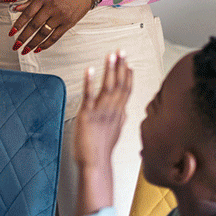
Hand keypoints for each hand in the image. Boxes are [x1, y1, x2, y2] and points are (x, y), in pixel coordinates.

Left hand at [9, 0, 94, 53]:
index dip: (18, 24)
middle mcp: (52, 7)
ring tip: (25, 50)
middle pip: (35, 25)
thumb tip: (16, 8)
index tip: (11, 33)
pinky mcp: (68, 24)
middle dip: (24, 37)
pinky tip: (39, 48)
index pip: (28, 13)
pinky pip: (55, 36)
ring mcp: (61, 16)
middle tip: (16, 45)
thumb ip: (31, 1)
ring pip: (44, 33)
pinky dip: (46, 44)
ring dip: (33, 43)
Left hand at [75, 51, 132, 169]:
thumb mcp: (115, 133)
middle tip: (122, 51)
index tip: (129, 64)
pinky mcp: (87, 115)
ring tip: (111, 55)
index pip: (126, 91)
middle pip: (120, 85)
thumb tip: (125, 112)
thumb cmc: (101, 150)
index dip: (128, 76)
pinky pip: (89, 96)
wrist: (94, 164)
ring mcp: (100, 112)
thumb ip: (120, 120)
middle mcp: (112, 111)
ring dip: (110, 70)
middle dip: (121, 67)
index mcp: (118, 114)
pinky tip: (90, 70)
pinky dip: (90, 82)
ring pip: (108, 87)